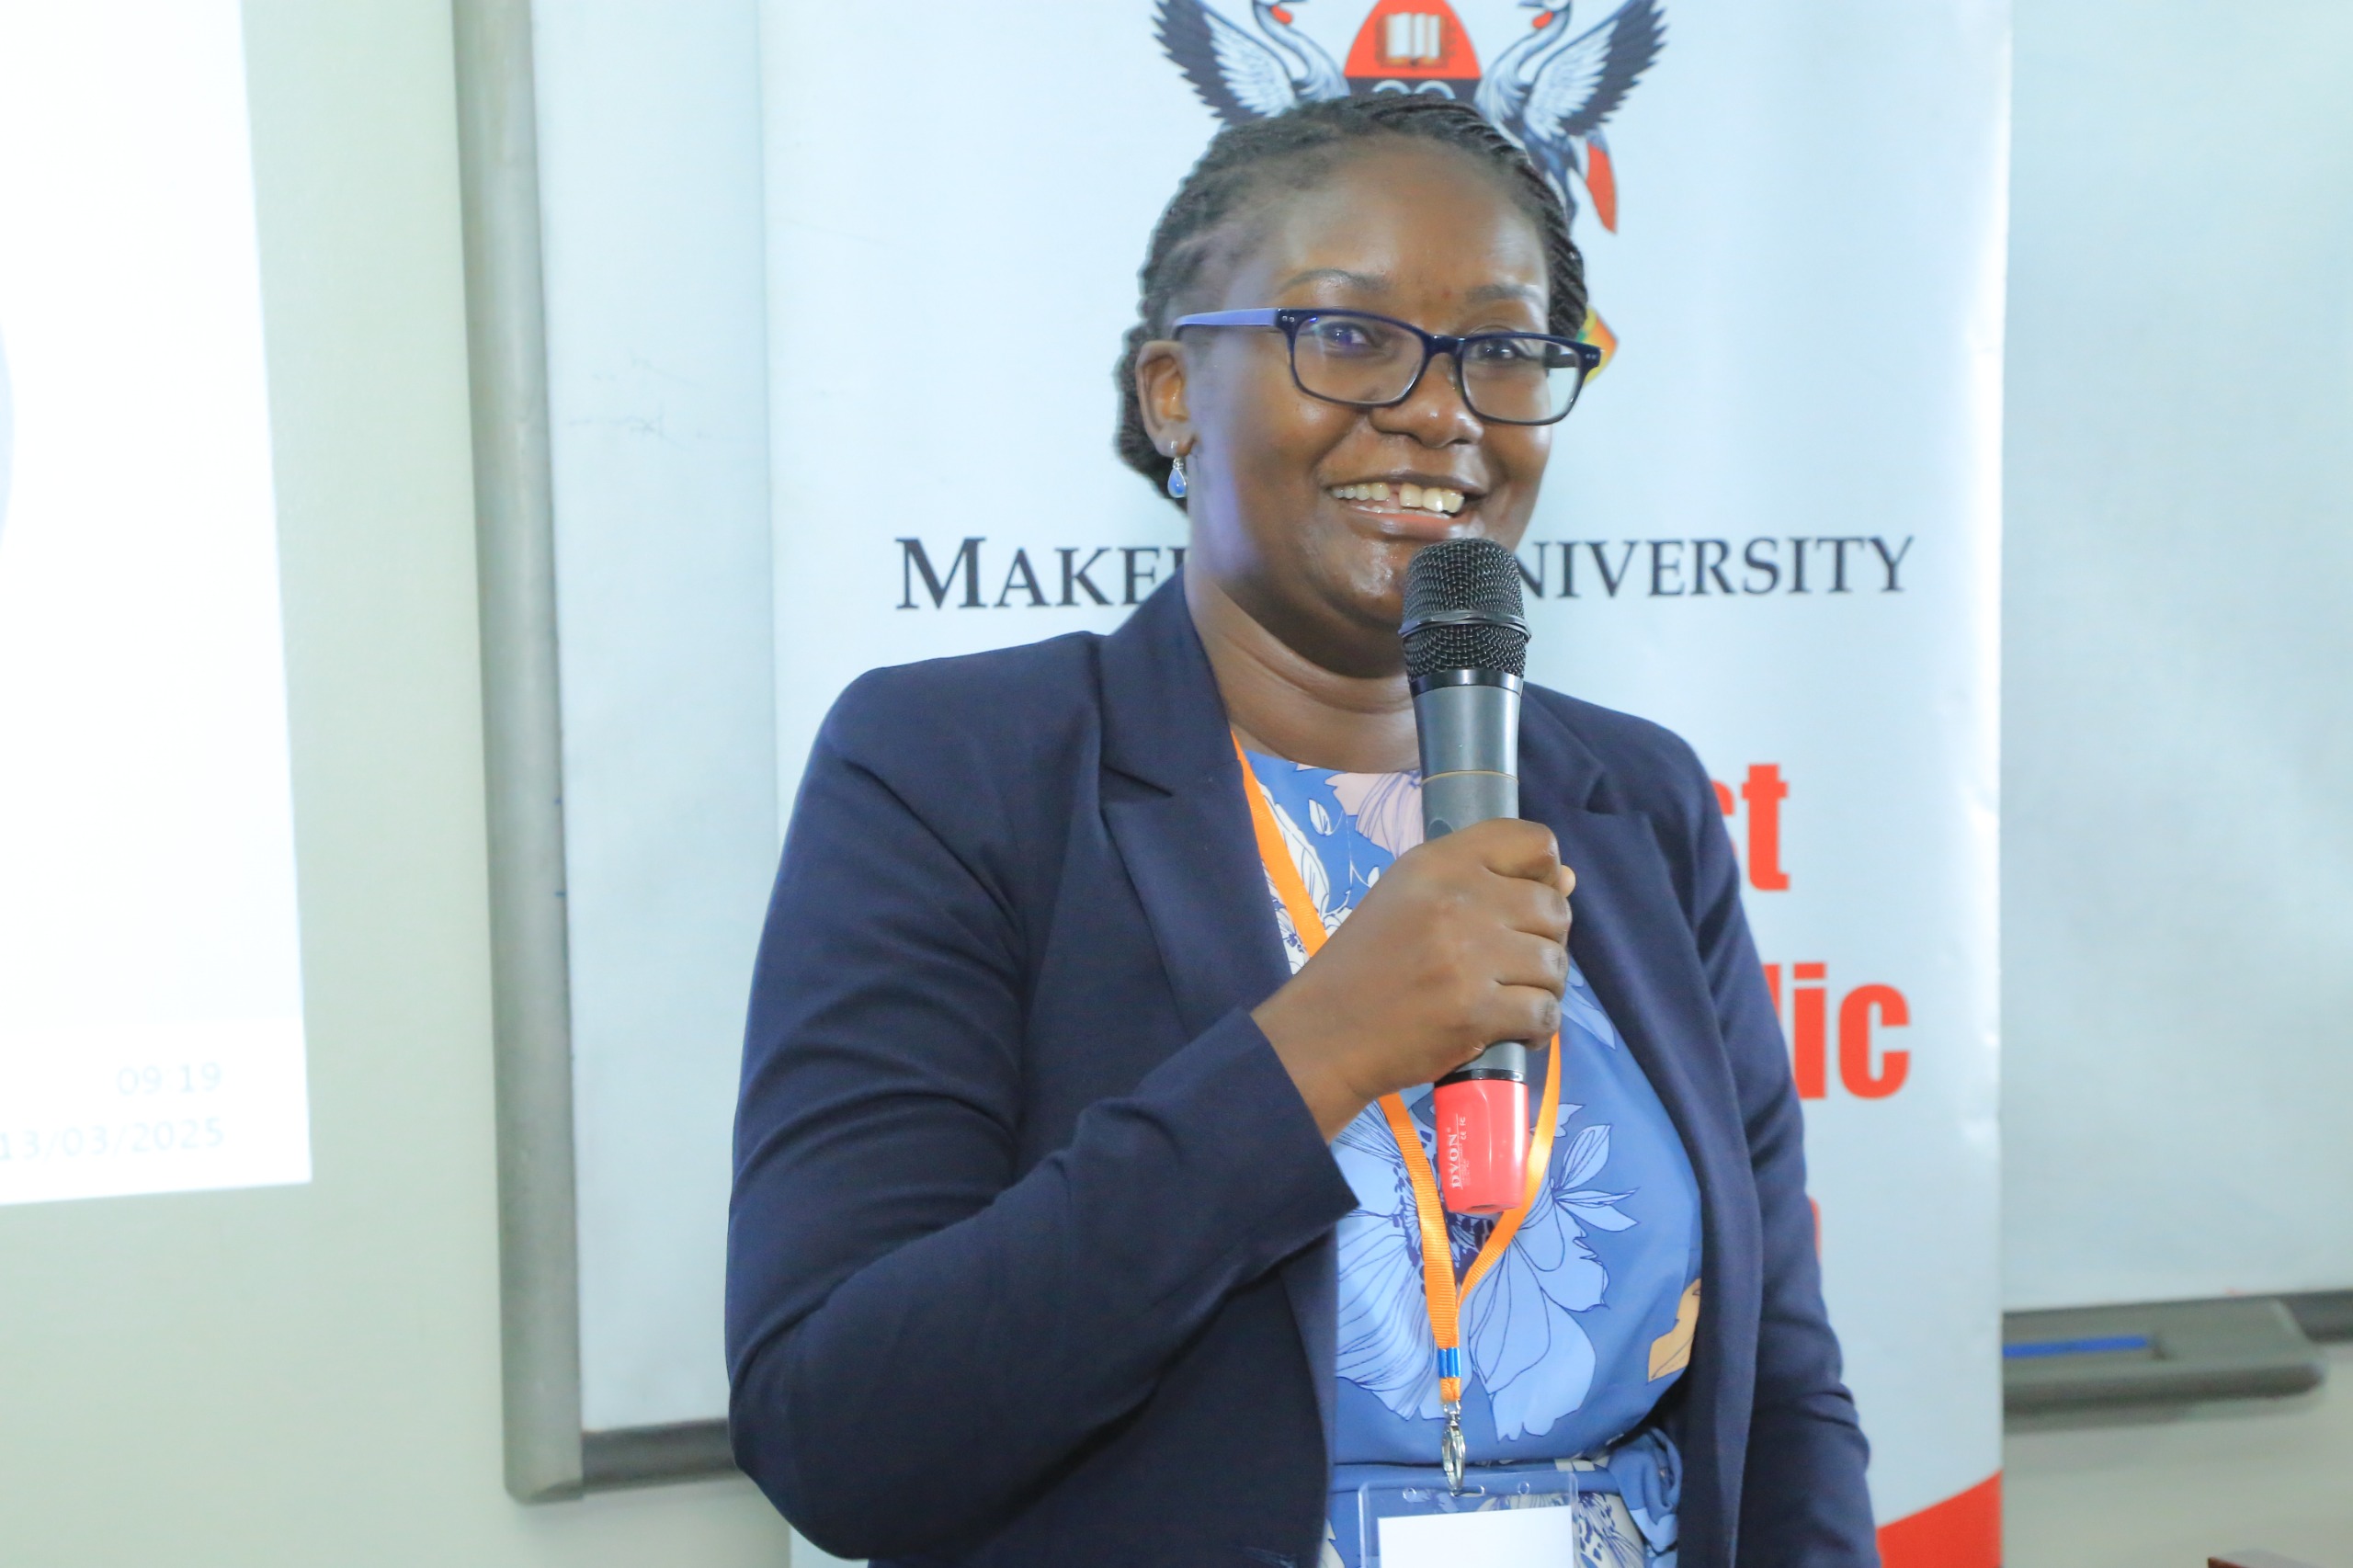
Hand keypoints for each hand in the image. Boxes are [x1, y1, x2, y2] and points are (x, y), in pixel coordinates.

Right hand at [1253, 818, 1574, 1139]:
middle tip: (1513, 967)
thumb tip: (1567, 878)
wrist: (1324, 1033)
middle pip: (1555, 909)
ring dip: (1543, 990)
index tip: (1523, 907)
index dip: (1544, 875)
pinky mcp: (1475, 1010)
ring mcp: (1468, 956)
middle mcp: (1457, 899)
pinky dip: (1536, 1028)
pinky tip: (1510, 1031)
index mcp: (1437, 863)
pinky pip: (1545, 1013)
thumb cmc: (1366, 965)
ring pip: (1555, 965)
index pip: (1533, 842)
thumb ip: (1483, 883)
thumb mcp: (1409, 899)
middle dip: (1546, 943)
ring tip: (1509, 1001)